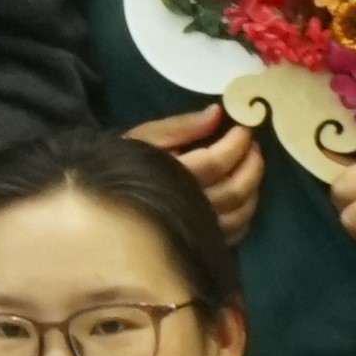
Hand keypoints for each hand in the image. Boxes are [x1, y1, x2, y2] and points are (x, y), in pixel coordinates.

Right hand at [130, 107, 265, 242]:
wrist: (102, 201)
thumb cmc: (126, 163)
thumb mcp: (146, 137)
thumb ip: (181, 126)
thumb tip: (218, 112)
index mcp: (174, 177)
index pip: (217, 162)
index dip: (236, 144)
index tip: (243, 128)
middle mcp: (191, 207)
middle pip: (234, 190)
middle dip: (251, 165)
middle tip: (254, 146)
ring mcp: (198, 229)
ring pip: (239, 212)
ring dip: (253, 188)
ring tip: (252, 167)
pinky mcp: (201, 242)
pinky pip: (234, 232)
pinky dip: (246, 214)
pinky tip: (245, 198)